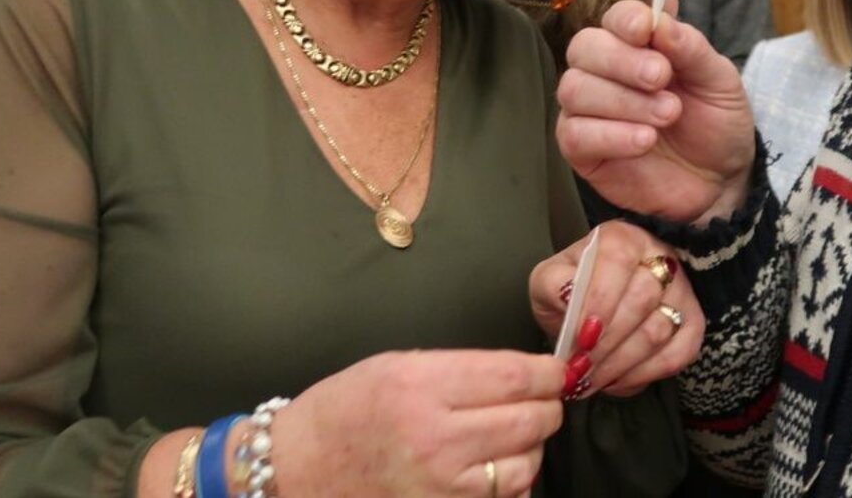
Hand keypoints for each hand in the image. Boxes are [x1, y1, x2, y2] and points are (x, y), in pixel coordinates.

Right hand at [267, 349, 562, 496]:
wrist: (296, 469)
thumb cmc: (344, 412)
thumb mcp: (396, 366)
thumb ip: (460, 369)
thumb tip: (520, 373)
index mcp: (421, 385)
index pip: (514, 375)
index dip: (547, 373)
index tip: (556, 371)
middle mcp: (434, 438)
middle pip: (529, 420)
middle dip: (547, 406)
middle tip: (543, 399)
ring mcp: (439, 485)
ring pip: (525, 464)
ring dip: (531, 447)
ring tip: (513, 434)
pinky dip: (511, 481)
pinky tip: (492, 466)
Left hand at [530, 221, 702, 398]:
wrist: (592, 309)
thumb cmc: (572, 291)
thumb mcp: (549, 280)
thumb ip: (552, 284)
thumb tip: (568, 296)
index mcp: (622, 238)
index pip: (618, 259)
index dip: (601, 298)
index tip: (582, 335)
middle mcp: (659, 257)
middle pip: (643, 297)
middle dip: (607, 340)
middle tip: (580, 367)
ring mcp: (681, 291)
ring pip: (660, 328)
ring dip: (621, 362)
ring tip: (591, 378)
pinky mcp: (692, 324)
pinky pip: (678, 354)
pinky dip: (644, 374)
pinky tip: (617, 381)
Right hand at [557, 0, 755, 222]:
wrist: (721, 181)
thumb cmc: (715, 123)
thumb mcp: (719, 81)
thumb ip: (691, 48)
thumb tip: (660, 20)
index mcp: (636, 45)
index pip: (614, 18)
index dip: (625, 19)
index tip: (645, 30)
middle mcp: (604, 72)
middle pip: (583, 47)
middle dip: (621, 60)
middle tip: (661, 77)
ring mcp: (588, 111)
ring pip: (574, 89)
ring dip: (623, 100)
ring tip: (667, 116)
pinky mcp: (582, 151)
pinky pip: (574, 134)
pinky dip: (611, 135)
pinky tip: (646, 141)